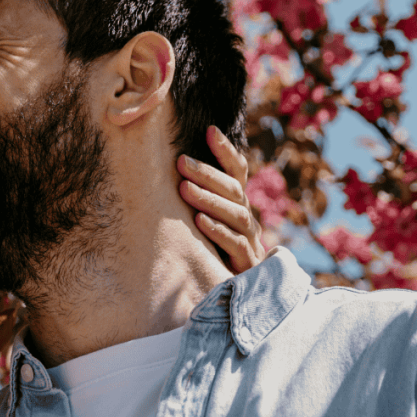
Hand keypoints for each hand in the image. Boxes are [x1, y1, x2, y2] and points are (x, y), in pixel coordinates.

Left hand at [177, 126, 265, 273]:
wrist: (236, 287)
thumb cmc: (213, 246)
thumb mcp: (205, 216)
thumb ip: (195, 194)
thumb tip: (167, 166)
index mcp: (236, 201)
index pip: (237, 170)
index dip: (225, 150)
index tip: (210, 129)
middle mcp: (245, 216)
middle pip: (233, 189)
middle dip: (207, 174)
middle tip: (180, 161)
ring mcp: (249, 238)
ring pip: (236, 213)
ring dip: (210, 200)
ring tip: (185, 189)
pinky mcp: (246, 262)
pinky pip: (235, 243)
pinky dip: (218, 231)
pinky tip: (200, 222)